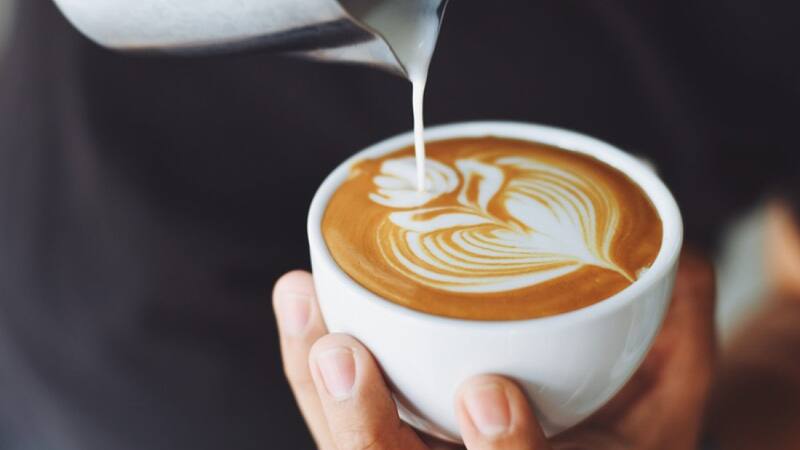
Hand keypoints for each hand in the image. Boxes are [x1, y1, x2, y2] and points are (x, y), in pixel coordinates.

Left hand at [272, 250, 715, 449]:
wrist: (593, 443)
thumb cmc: (627, 426)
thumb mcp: (670, 395)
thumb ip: (677, 335)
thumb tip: (676, 258)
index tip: (490, 394)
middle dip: (364, 429)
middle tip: (345, 356)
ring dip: (317, 384)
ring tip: (305, 303)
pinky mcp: (382, 436)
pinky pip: (332, 415)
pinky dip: (309, 362)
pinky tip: (302, 298)